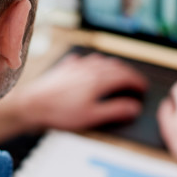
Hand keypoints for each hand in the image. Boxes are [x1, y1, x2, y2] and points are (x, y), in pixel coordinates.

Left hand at [17, 53, 147, 131]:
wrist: (33, 105)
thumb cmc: (60, 112)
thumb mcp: (92, 116)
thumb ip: (115, 110)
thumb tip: (133, 107)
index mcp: (98, 80)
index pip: (125, 76)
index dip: (137, 82)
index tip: (143, 88)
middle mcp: (89, 69)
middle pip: (115, 66)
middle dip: (128, 73)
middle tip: (134, 82)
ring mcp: (76, 66)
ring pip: (100, 61)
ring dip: (112, 66)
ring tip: (117, 73)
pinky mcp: (64, 68)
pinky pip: (83, 60)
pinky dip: (92, 63)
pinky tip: (89, 66)